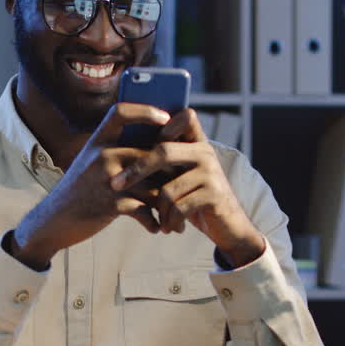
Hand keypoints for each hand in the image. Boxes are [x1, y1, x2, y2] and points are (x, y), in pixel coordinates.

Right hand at [9, 103, 170, 268]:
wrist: (53, 220)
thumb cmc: (79, 191)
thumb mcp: (90, 163)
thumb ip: (115, 152)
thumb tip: (155, 146)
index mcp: (97, 140)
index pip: (121, 112)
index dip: (146, 110)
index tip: (166, 118)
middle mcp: (101, 155)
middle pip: (150, 154)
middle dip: (172, 173)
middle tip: (186, 184)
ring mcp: (106, 178)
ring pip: (152, 185)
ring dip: (167, 205)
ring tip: (175, 219)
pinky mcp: (109, 203)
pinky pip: (143, 209)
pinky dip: (152, 222)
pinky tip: (155, 227)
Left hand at [109, 109, 266, 267]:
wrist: (229, 227)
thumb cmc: (196, 200)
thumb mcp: (182, 175)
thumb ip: (165, 159)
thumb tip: (124, 149)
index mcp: (197, 143)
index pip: (183, 117)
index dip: (161, 117)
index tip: (132, 135)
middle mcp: (206, 152)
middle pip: (163, 151)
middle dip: (136, 170)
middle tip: (115, 185)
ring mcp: (212, 172)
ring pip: (168, 188)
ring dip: (159, 210)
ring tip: (160, 220)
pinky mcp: (214, 194)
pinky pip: (178, 207)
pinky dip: (170, 221)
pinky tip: (169, 228)